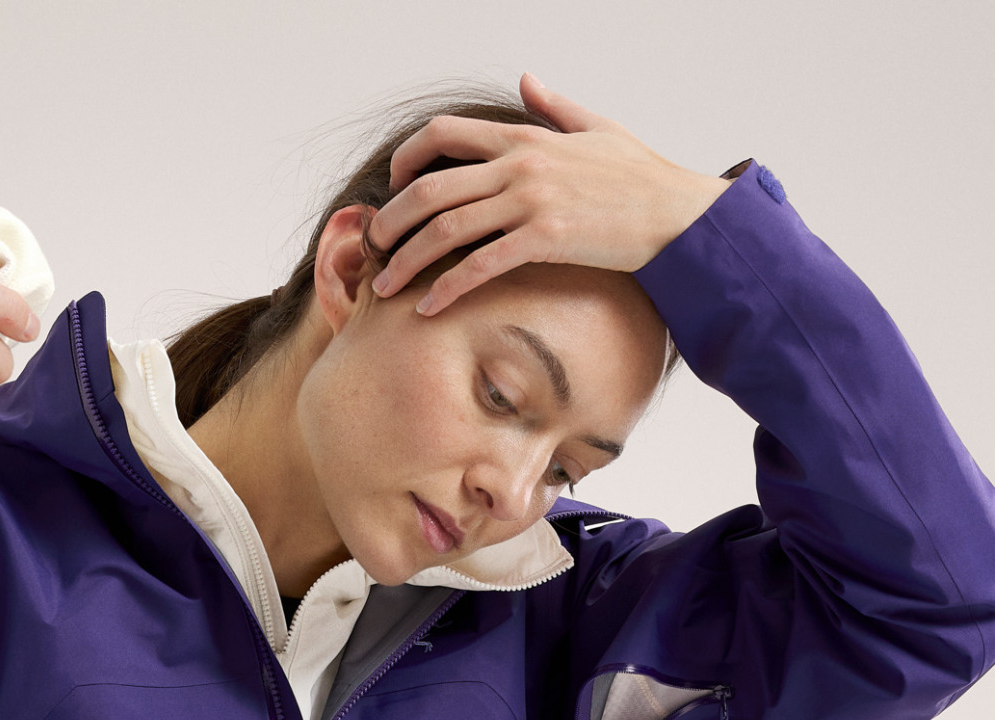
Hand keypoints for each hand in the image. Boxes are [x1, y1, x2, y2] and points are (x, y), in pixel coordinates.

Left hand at [366, 73, 731, 316]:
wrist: (675, 214)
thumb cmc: (640, 176)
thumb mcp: (595, 128)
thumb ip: (553, 107)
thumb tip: (527, 81)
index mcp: (524, 137)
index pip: (443, 135)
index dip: (406, 160)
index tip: (393, 189)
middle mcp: (520, 164)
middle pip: (431, 186)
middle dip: (391, 220)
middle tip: (372, 248)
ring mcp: (531, 200)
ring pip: (446, 227)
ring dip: (407, 260)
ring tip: (384, 287)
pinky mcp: (545, 238)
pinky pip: (480, 265)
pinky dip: (447, 287)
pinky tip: (427, 308)